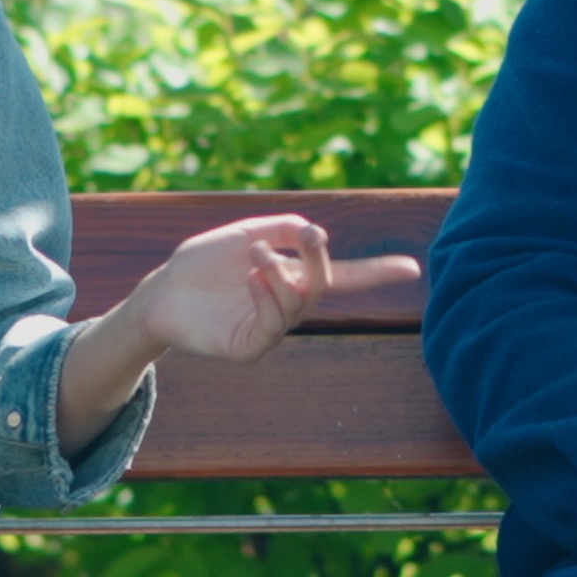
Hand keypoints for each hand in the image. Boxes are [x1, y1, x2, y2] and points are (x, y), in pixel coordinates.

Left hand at [125, 215, 421, 364]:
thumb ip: (280, 229)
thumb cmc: (204, 263)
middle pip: (322, 285)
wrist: (163, 291)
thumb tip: (312, 232)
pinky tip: (251, 278)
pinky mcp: (249, 347)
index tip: (413, 267)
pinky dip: (267, 298)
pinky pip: (271, 327)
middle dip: (319, 260)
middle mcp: (288, 304)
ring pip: (297, 304)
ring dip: (280, 274)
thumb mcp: (245, 233)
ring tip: (255, 253)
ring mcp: (270, 328)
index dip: (378, 272)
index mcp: (293, 276)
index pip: (344, 276)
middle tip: (308, 235)